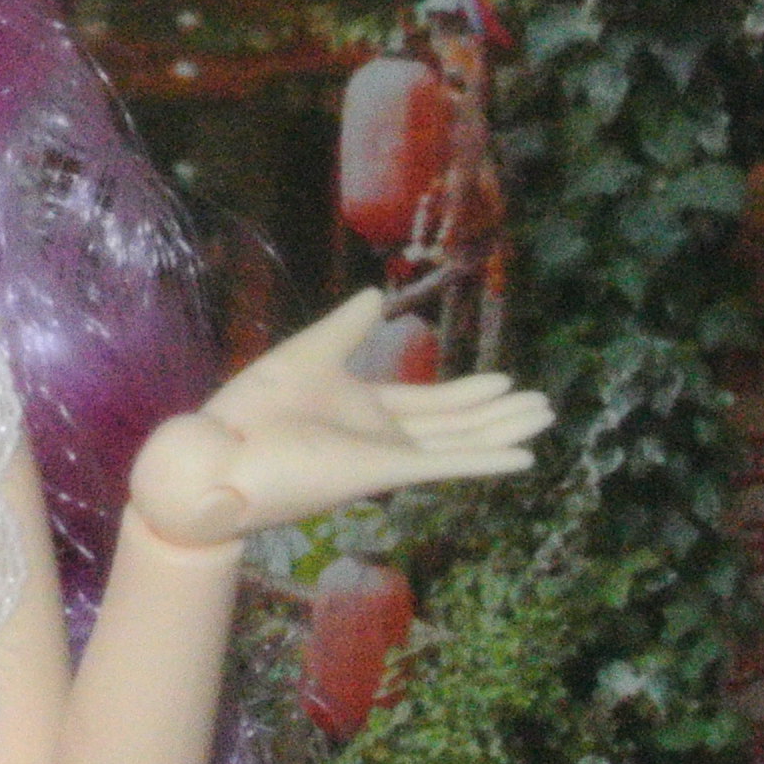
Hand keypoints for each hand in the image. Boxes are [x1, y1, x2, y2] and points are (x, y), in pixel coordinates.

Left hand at [128, 290, 551, 547]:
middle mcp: (382, 437)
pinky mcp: (383, 470)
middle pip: (454, 425)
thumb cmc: (251, 409)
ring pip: (458, 443)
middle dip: (498, 415)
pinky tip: (524, 456)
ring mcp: (386, 455)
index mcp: (364, 411)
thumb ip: (347, 326)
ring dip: (501, 432)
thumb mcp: (309, 353)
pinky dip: (484, 459)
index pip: (430, 403)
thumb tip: (377, 293)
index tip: (505, 380)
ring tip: (543, 418)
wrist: (220, 454)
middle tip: (543, 404)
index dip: (469, 394)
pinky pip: (444, 464)